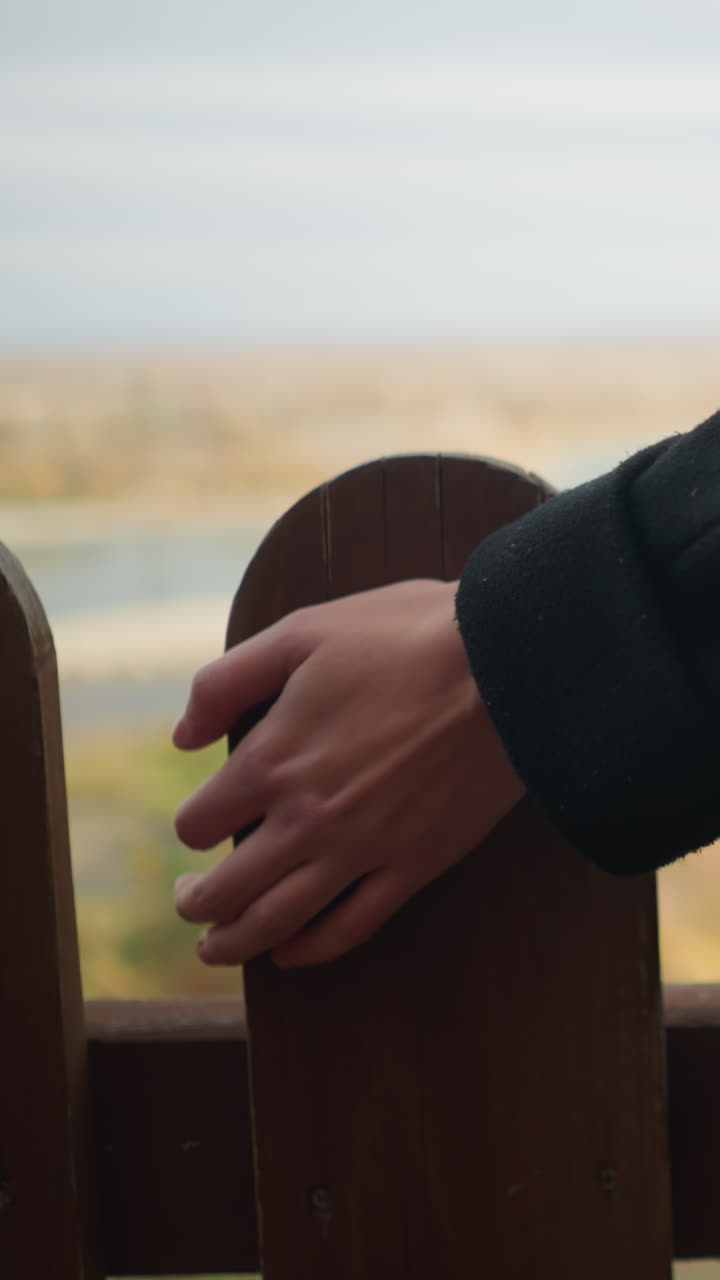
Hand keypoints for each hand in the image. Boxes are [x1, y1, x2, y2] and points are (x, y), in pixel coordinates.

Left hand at [173, 578, 523, 966]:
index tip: (201, 822)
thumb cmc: (402, 637)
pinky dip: (312, 950)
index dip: (191, 826)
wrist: (505, 668)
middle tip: (190, 900)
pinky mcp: (413, 866)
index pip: (199, 823)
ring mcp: (361, 850)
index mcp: (272, 761)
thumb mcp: (299, 633)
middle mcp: (306, 819)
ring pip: (279, 922)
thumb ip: (225, 682)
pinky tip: (292, 954)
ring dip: (236, 943)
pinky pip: (352, 927)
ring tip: (218, 948)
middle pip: (227, 889)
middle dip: (197, 902)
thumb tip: (182, 738)